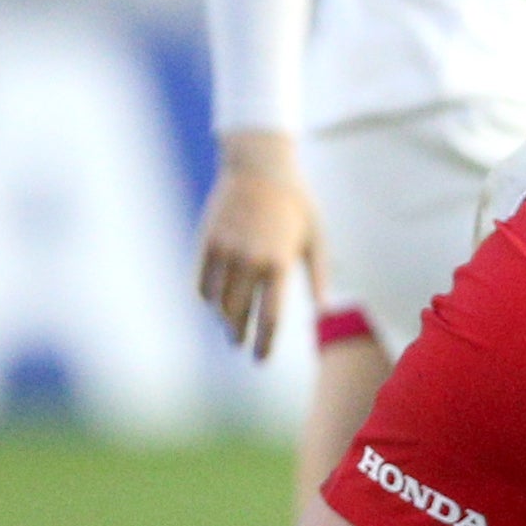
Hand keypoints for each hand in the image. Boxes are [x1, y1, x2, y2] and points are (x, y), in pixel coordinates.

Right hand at [194, 133, 326, 358]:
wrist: (259, 166)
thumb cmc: (296, 203)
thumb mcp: (316, 237)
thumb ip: (318, 277)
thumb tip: (324, 311)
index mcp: (280, 263)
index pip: (270, 316)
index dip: (264, 343)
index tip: (260, 359)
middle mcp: (250, 260)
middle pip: (239, 314)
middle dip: (239, 335)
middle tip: (240, 345)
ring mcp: (225, 251)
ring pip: (217, 302)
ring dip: (222, 318)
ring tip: (230, 324)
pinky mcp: (206, 242)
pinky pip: (201, 282)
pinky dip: (206, 298)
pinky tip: (214, 303)